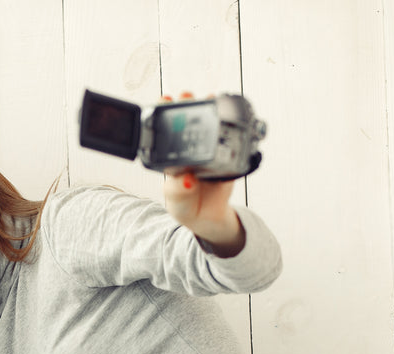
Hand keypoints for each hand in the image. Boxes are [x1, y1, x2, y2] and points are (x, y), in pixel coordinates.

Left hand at [160, 92, 244, 255]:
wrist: (209, 219)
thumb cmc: (187, 208)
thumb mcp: (177, 202)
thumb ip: (179, 191)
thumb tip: (186, 179)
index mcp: (171, 157)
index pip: (164, 131)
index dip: (163, 114)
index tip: (165, 101)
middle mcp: (188, 150)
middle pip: (185, 121)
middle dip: (186, 104)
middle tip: (186, 95)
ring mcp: (207, 151)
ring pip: (207, 125)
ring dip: (208, 108)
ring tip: (208, 97)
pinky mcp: (226, 156)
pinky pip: (228, 138)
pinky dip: (229, 124)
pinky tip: (228, 114)